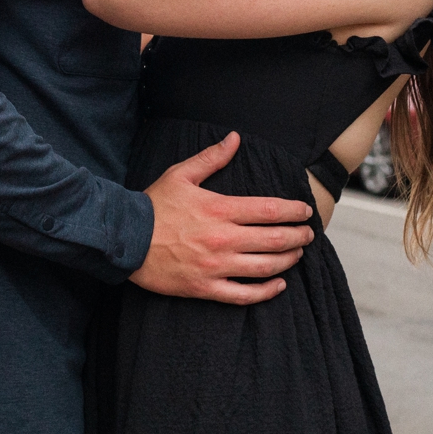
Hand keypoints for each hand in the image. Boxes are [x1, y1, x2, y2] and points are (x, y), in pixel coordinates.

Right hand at [131, 131, 314, 304]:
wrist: (124, 239)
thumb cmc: (154, 206)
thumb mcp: (181, 174)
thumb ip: (212, 158)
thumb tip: (235, 139)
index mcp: (219, 209)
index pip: (269, 210)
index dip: (293, 211)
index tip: (305, 212)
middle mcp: (222, 239)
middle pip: (274, 240)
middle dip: (298, 237)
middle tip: (308, 234)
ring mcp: (216, 266)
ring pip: (265, 268)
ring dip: (287, 260)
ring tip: (297, 254)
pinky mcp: (206, 287)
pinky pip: (243, 295)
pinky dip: (265, 292)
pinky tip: (278, 285)